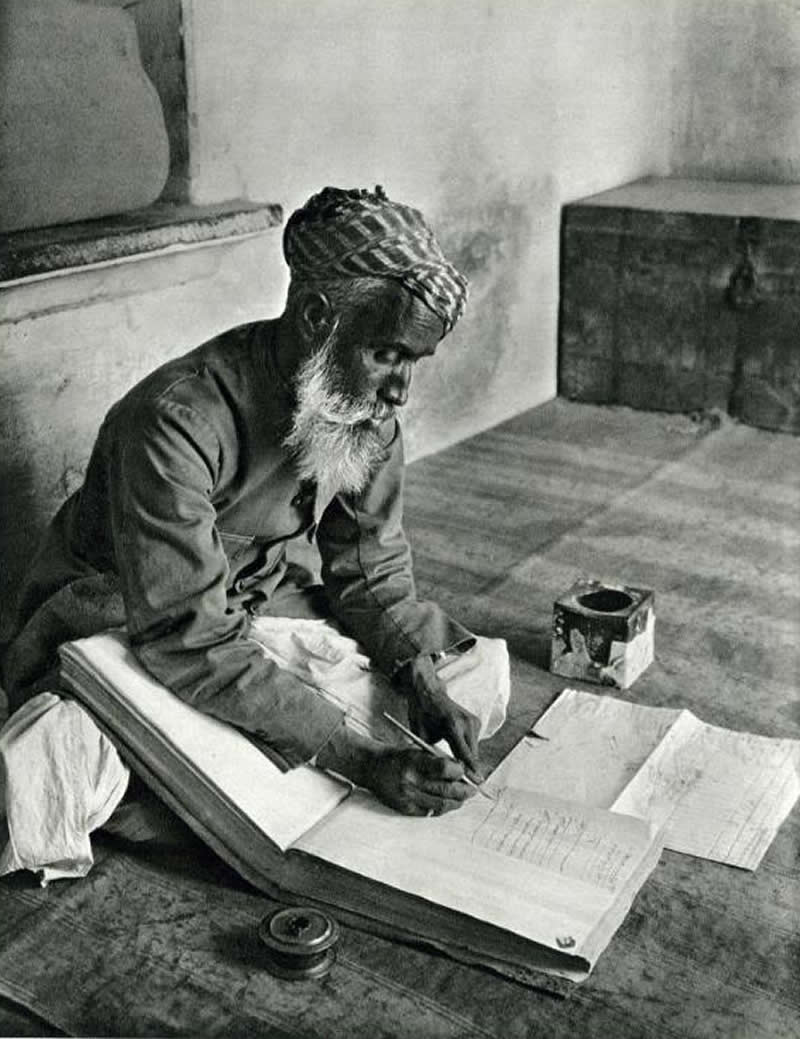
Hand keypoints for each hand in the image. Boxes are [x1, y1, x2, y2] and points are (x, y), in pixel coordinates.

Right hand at [366, 748, 474, 815]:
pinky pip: (429, 812)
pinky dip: (441, 808)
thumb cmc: (397, 755)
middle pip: (446, 790)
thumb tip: (461, 771)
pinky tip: (447, 803)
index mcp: (414, 761)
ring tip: (462, 798)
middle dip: (464, 791)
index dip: (459, 771)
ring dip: (456, 802)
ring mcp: (407, 796)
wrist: (371, 766)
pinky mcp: (404, 808)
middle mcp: (410, 780)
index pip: (444, 769)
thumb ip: (437, 760)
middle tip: (472, 790)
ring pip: (440, 804)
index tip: (464, 770)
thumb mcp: (416, 750)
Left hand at [397, 653, 480, 774]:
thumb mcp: (421, 735)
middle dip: (469, 771)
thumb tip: (438, 774)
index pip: (464, 756)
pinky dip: (468, 752)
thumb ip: (431, 753)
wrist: (428, 692)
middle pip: (473, 756)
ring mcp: (473, 721)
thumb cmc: (422, 713)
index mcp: (453, 726)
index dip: (468, 773)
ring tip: (460, 773)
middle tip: (465, 786)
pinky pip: (474, 743)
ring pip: (474, 751)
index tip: (471, 787)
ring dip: (468, 762)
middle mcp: (466, 723)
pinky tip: (458, 756)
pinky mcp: (476, 721)